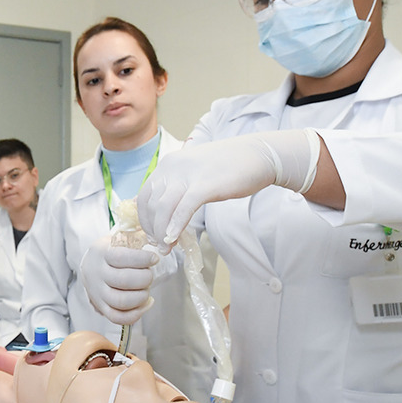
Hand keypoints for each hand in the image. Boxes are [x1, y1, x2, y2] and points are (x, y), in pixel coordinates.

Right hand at [79, 239, 163, 324]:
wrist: (90, 267)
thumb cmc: (110, 252)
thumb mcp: (118, 239)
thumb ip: (136, 237)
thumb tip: (158, 237)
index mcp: (102, 253)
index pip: (121, 257)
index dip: (141, 259)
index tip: (154, 258)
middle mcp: (98, 274)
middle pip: (123, 280)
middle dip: (144, 278)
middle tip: (149, 274)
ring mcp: (99, 293)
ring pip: (120, 301)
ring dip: (141, 297)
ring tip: (147, 289)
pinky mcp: (102, 308)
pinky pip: (117, 317)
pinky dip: (136, 314)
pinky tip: (146, 303)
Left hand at [138, 129, 319, 247]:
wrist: (257, 154)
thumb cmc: (228, 166)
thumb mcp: (193, 172)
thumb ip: (178, 187)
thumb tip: (165, 213)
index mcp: (168, 164)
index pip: (144, 196)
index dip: (145, 220)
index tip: (153, 235)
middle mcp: (172, 167)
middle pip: (151, 205)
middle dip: (153, 229)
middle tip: (161, 246)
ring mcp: (188, 175)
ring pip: (163, 208)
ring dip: (162, 232)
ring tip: (168, 248)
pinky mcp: (205, 184)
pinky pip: (184, 208)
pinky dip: (176, 225)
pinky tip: (174, 239)